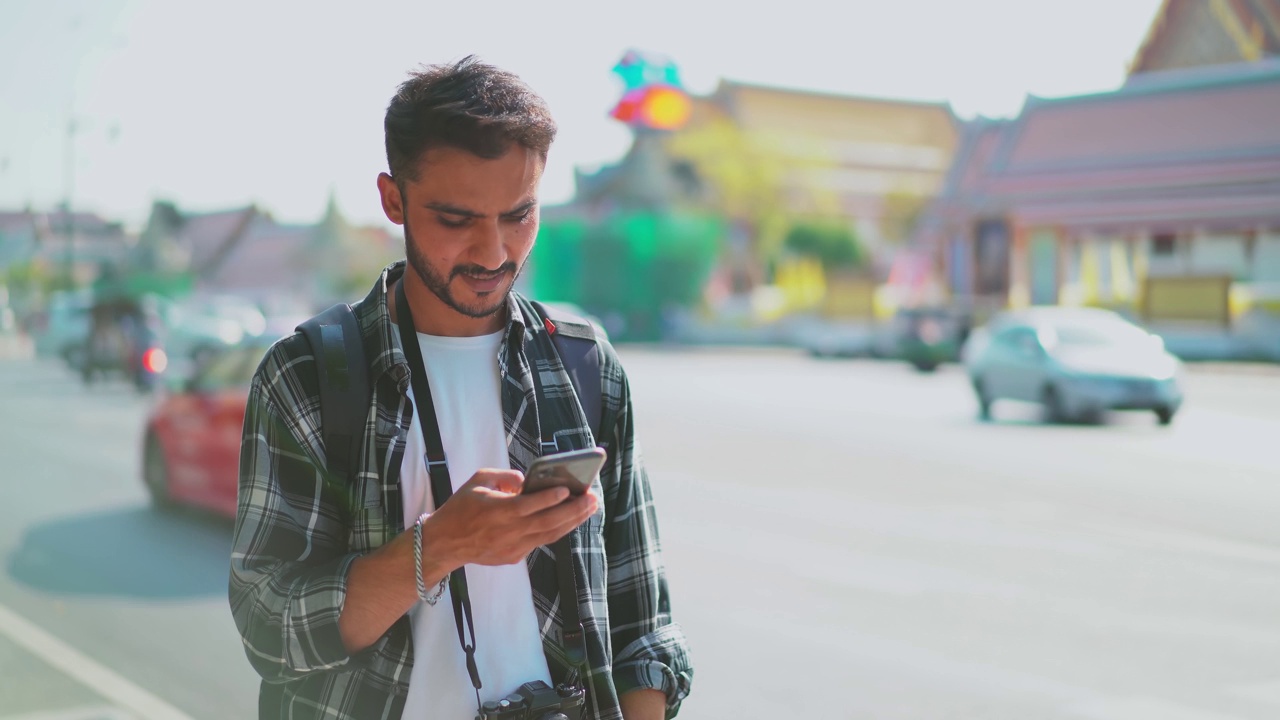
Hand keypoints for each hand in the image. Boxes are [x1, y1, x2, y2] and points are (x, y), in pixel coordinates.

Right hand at [423, 468, 597, 569]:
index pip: (531, 505)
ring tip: (589, 508)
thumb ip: (504, 476)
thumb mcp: (477, 481)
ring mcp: (514, 547)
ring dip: (572, 521)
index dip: (551, 498)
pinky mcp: (514, 556)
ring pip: (550, 535)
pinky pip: (541, 542)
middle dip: (574, 510)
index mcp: (499, 511)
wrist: (445, 543)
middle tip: (592, 498)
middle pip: (549, 522)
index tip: (569, 489)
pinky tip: (570, 520)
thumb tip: (526, 480)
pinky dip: (557, 530)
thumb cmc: (461, 508)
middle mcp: (510, 531)